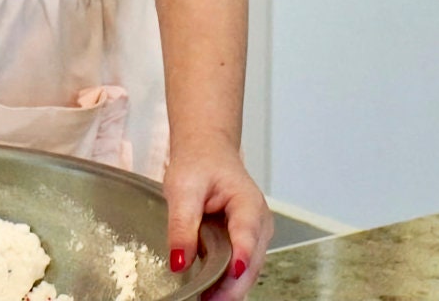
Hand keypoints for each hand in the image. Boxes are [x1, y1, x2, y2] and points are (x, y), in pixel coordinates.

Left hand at [163, 135, 269, 300]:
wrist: (206, 151)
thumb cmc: (198, 163)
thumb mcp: (182, 188)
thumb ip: (182, 225)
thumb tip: (179, 261)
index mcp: (248, 203)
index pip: (248, 234)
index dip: (241, 256)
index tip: (233, 273)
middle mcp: (259, 224)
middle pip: (251, 261)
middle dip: (232, 285)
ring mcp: (255, 236)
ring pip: (247, 270)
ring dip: (229, 287)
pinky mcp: (245, 244)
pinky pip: (239, 268)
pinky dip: (227, 281)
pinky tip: (211, 294)